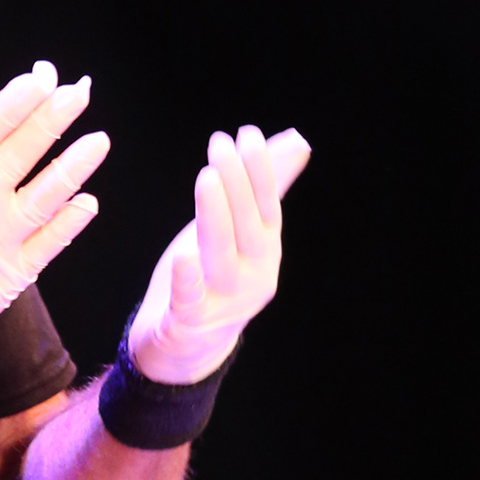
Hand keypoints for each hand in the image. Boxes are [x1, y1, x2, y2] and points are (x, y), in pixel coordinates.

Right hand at [0, 62, 108, 382]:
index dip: (19, 98)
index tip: (43, 75)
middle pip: (25, 151)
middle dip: (54, 117)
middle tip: (79, 90)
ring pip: (47, 195)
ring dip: (75, 165)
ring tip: (100, 139)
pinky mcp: (7, 281)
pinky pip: (49, 246)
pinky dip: (70, 223)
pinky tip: (88, 203)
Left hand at [125, 125, 309, 384]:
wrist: (190, 345)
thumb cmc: (215, 275)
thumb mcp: (241, 231)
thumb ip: (267, 189)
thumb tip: (297, 141)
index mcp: (265, 251)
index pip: (267, 206)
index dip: (260, 170)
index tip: (248, 133)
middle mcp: (253, 275)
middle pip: (246, 225)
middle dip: (236, 182)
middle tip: (221, 143)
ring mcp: (224, 301)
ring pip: (221, 255)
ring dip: (216, 214)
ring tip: (207, 176)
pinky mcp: (189, 320)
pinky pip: (191, 299)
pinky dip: (188, 278)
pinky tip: (182, 256)